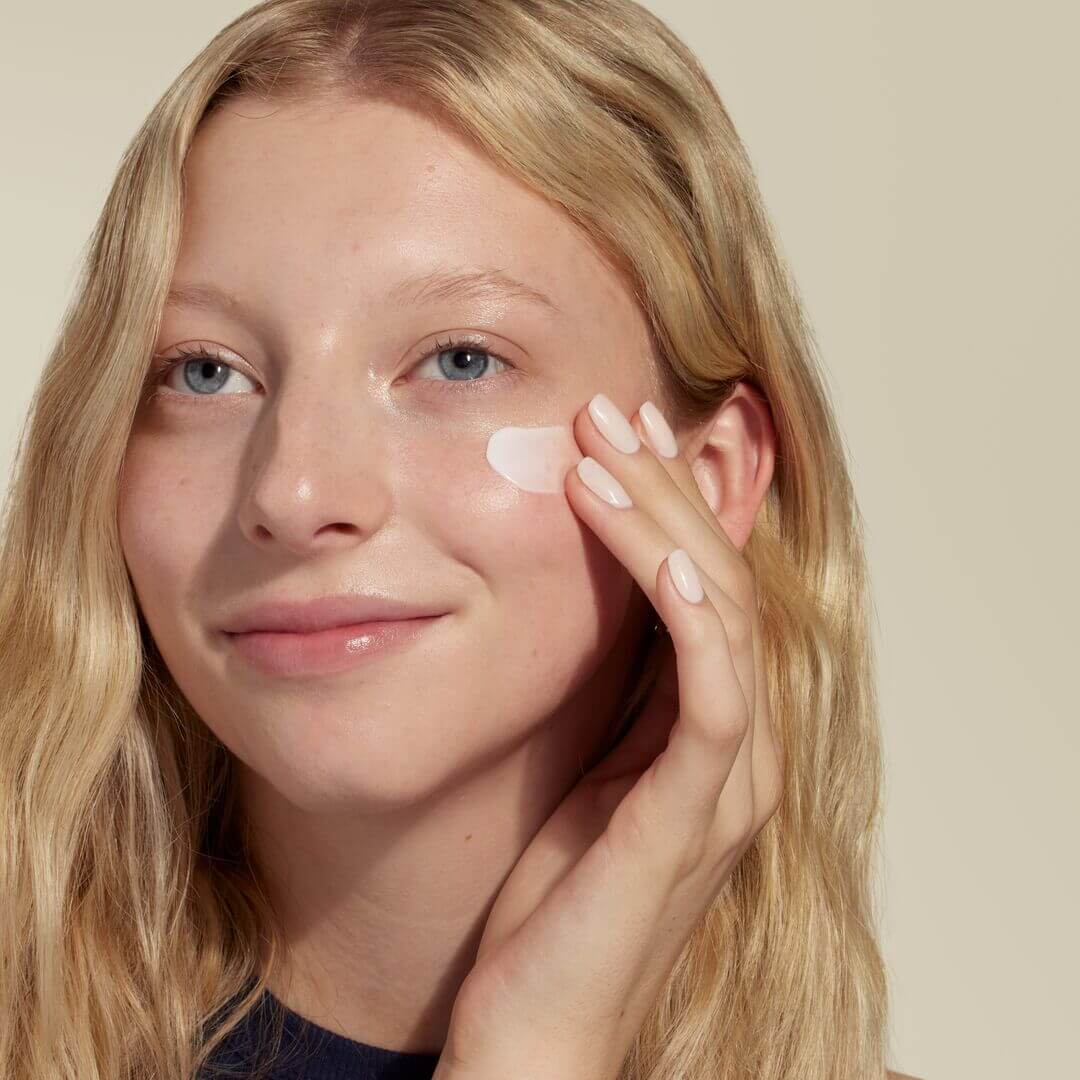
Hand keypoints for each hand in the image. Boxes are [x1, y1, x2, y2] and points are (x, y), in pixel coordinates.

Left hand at [434, 394, 784, 1079]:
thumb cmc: (555, 890)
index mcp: (709, 725)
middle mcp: (737, 743)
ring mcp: (727, 781)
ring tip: (605, 452)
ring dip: (668, 527)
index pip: (708, 583)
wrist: (536, 1019)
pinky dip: (694, 616)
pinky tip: (653, 552)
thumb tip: (590, 593)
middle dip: (667, 489)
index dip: (670, 501)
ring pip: (722, 618)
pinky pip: (714, 697)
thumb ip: (611, 687)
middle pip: (722, 579)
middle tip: (611, 412)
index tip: (617, 431)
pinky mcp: (694, 818)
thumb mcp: (585, 759)